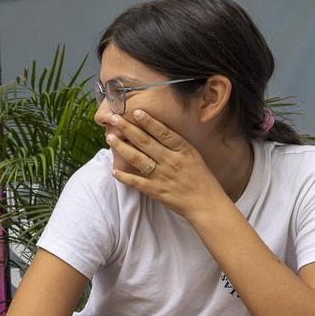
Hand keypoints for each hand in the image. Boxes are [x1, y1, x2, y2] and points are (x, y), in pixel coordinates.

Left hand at [105, 109, 230, 220]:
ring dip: (122, 148)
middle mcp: (171, 161)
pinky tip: (114, 170)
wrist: (206, 203)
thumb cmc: (200, 177)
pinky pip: (136, 182)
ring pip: (138, 159)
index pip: (163, 133)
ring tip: (110, 138)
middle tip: (113, 119)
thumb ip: (176, 144)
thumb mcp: (193, 155)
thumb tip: (156, 130)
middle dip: (128, 129)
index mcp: (183, 150)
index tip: (135, 112)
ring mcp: (162, 176)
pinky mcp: (156, 190)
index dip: (149, 122)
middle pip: (146, 142)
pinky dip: (124, 176)